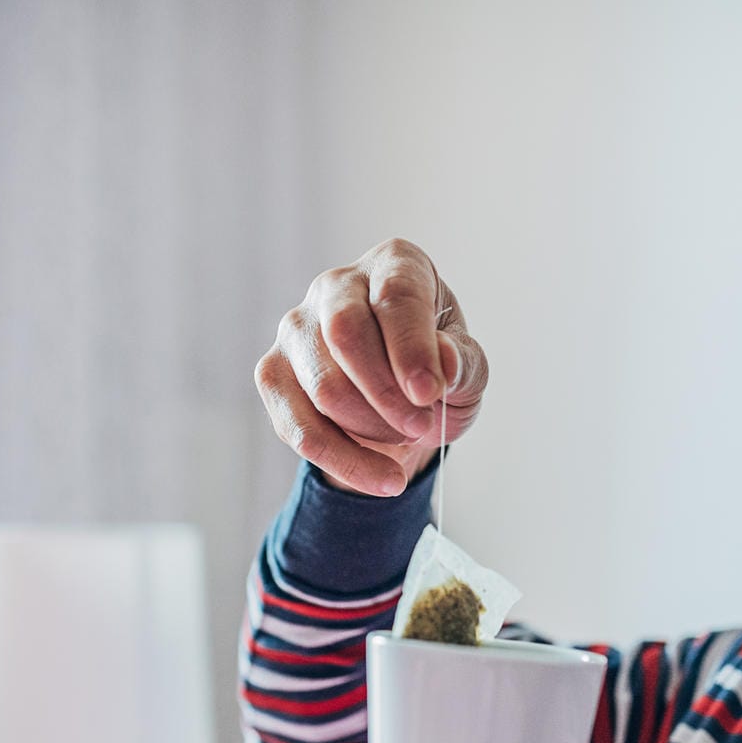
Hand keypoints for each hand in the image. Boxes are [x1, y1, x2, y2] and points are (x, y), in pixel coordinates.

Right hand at [255, 238, 488, 495]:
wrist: (405, 401)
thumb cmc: (438, 369)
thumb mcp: (468, 367)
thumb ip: (462, 362)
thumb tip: (443, 362)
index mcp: (394, 264)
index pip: (395, 296)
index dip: (411, 347)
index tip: (430, 392)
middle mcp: (337, 286)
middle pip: (345, 334)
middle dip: (387, 393)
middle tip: (422, 424)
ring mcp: (297, 327)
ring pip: (323, 385)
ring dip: (371, 428)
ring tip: (404, 437)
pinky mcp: (273, 373)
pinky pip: (297, 427)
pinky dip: (345, 460)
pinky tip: (381, 477)